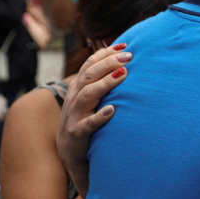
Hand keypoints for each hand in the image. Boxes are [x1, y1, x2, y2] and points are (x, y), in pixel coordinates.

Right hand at [56, 44, 131, 194]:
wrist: (70, 152)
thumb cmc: (86, 120)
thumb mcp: (91, 99)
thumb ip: (102, 83)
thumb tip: (124, 63)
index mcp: (78, 88)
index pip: (89, 65)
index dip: (105, 53)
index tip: (124, 46)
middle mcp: (74, 98)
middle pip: (89, 75)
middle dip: (108, 63)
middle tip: (129, 57)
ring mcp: (74, 116)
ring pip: (87, 95)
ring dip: (105, 83)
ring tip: (123, 75)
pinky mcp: (77, 134)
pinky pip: (87, 124)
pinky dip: (99, 117)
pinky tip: (112, 110)